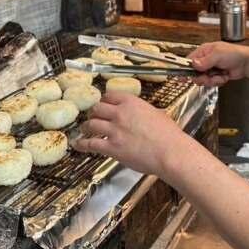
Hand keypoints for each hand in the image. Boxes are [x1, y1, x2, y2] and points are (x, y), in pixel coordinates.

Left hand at [73, 90, 189, 176]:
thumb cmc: (169, 135)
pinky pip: (91, 144)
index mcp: (131, 102)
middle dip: (93, 113)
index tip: (103, 104)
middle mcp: (120, 113)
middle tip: (93, 117)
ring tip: (84, 129)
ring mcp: (114, 130)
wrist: (170, 152)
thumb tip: (149, 114)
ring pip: (91, 124)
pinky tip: (78, 145)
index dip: (104, 101)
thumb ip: (147, 112)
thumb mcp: (159, 114)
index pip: (109, 96)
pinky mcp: (112, 147)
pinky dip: (82, 144)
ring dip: (86, 127)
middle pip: (97, 108)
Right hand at [187, 42, 248, 86]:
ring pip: (203, 79)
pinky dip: (218, 81)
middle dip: (203, 77)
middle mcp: (205, 60)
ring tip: (220, 75)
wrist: (246, 63)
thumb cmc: (235, 54)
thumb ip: (205, 60)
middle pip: (195, 73)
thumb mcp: (218, 55)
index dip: (186, 69)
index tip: (182, 77)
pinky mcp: (216, 75)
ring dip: (212, 80)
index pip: (190, 61)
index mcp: (203, 51)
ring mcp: (211, 68)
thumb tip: (194, 64)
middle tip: (209, 76)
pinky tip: (224, 76)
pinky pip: (211, 83)